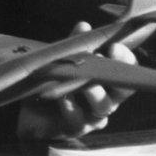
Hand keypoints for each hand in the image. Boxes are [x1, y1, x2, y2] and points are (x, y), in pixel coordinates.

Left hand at [17, 22, 135, 139]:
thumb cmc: (52, 84)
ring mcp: (90, 117)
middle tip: (102, 62)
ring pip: (103, 107)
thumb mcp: (61, 62)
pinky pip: (77, 122)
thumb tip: (83, 26)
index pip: (125, 72)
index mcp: (105, 83)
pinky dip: (71, 110)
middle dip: (115, 77)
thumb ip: (74, 46)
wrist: (29, 113)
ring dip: (94, 94)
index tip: (114, 47)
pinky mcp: (72, 129)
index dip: (125, 60)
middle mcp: (104, 101)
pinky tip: (63, 100)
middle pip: (120, 91)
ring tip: (85, 84)